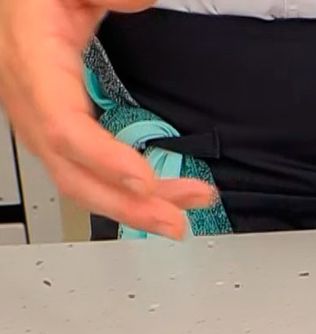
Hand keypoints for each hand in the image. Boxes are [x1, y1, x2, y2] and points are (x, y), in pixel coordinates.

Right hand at [0, 0, 215, 238]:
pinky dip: (117, 191)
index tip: (146, 180)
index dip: (103, 160)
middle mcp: (28, 96)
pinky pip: (80, 168)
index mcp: (32, 59)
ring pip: (75, 177)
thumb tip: (142, 0)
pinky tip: (154, 197)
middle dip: (125, 204)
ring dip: (129, 205)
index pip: (62, 125)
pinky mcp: (51, 122)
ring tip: (178, 216)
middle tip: (177, 221)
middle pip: (70, 170)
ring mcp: (36, 114)